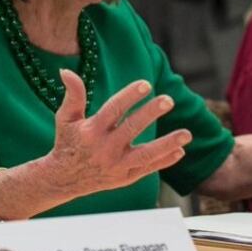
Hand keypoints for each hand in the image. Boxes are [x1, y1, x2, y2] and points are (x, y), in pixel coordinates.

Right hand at [42, 69, 191, 198]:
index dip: (130, 96)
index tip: (146, 84)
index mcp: (91, 131)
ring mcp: (117, 165)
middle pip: (131, 128)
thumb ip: (73, 95)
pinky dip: (165, 161)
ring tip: (187, 134)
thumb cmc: (67, 142)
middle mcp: (105, 148)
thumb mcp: (65, 118)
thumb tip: (66, 70)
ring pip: (145, 154)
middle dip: (150, 113)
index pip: (113, 110)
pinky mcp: (125, 178)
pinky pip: (148, 168)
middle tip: (169, 100)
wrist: (64, 179)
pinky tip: (180, 151)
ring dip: (167, 144)